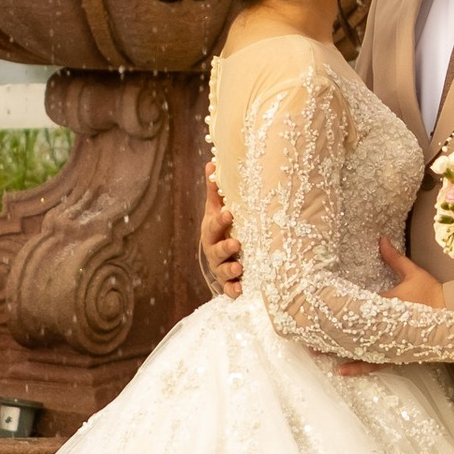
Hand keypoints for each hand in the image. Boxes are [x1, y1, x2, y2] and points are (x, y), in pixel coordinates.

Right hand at [200, 175, 243, 301]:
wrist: (223, 255)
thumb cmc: (222, 228)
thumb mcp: (217, 209)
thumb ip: (215, 190)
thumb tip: (212, 162)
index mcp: (212, 231)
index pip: (214, 224)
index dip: (220, 220)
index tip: (230, 213)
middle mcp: (214, 250)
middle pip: (216, 249)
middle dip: (225, 247)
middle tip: (236, 243)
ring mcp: (220, 268)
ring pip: (222, 270)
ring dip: (230, 270)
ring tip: (239, 268)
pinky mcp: (229, 283)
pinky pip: (229, 289)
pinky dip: (234, 290)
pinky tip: (241, 290)